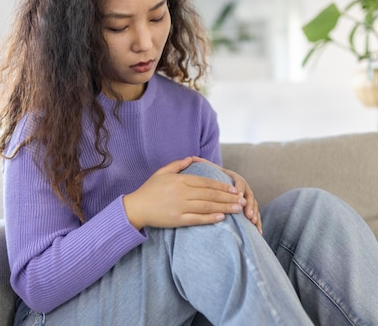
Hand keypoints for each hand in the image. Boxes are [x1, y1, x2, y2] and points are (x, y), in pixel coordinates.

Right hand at [123, 157, 245, 229]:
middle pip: (210, 194)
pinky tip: (222, 218)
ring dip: (224, 207)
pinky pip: (197, 219)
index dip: (222, 185)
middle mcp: (182, 192)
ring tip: (238, 209)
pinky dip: (210, 218)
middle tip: (243, 199)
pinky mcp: (177, 219)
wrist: (135, 208)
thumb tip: (191, 158)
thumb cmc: (148, 190)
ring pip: (207, 206)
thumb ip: (177, 165)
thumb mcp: (162, 172)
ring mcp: (180, 206)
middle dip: (228, 197)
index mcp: (180, 180)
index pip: (206, 182)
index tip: (234, 188)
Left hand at [191, 157, 261, 233]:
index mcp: (233, 178)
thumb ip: (201, 165)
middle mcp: (242, 187)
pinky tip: (258, 231)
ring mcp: (247, 197)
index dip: (239, 187)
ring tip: (252, 220)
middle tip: (247, 213)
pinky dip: (258, 223)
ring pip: (253, 205)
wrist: (218, 186)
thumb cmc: (210, 181)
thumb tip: (192, 157)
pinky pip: (255, 215)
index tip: (237, 193)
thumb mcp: (206, 171)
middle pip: (249, 194)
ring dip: (254, 212)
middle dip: (249, 204)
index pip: (239, 181)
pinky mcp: (248, 208)